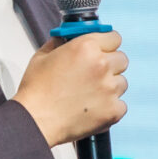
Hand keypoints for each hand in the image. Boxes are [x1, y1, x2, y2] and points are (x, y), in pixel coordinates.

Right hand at [16, 30, 127, 146]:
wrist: (35, 121)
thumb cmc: (36, 91)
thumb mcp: (43, 56)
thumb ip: (59, 43)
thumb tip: (66, 38)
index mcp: (86, 47)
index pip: (114, 38)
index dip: (107, 44)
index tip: (103, 49)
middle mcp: (102, 65)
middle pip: (122, 59)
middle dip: (111, 64)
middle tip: (95, 73)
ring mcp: (109, 89)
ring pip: (121, 82)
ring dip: (110, 86)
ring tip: (89, 94)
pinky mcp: (113, 110)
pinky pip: (121, 104)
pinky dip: (110, 107)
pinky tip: (93, 109)